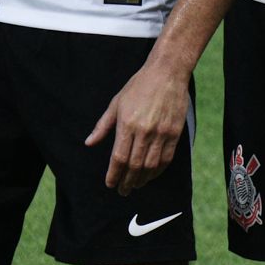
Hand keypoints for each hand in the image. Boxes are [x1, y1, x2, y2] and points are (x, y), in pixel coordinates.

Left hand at [84, 56, 190, 194]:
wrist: (167, 74)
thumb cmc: (138, 86)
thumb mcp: (116, 103)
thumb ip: (103, 126)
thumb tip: (89, 143)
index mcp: (127, 124)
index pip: (118, 158)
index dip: (113, 174)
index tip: (110, 184)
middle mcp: (144, 131)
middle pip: (134, 165)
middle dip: (127, 181)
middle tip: (122, 191)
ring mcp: (161, 133)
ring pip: (151, 165)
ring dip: (142, 179)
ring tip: (135, 185)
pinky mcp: (174, 133)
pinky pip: (166, 158)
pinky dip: (158, 171)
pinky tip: (151, 176)